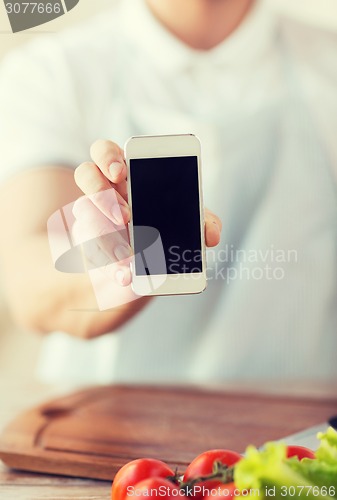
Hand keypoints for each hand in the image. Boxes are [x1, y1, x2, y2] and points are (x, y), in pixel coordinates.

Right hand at [73, 139, 221, 287]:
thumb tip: (210, 235)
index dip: (109, 157)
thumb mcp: (189, 227)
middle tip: (124, 216)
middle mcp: (105, 193)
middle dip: (100, 191)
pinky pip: (90, 252)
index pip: (108, 153)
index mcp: (128, 177)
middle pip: (86, 174)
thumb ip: (203, 224)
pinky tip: (125, 276)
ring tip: (127, 254)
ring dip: (105, 235)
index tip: (121, 172)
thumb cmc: (166, 236)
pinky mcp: (89, 248)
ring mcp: (92, 220)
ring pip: (84, 215)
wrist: (144, 274)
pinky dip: (110, 266)